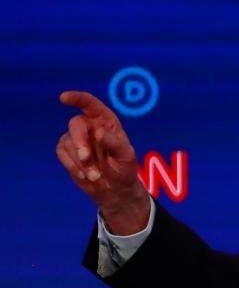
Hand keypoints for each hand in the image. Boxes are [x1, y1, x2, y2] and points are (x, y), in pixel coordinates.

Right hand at [57, 90, 150, 232]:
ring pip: (68, 142)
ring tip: (96, 176)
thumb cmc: (124, 168)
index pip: (89, 103)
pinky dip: (73, 166)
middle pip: (76, 125)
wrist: (116, 189)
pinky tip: (85, 176)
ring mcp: (77, 137)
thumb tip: (97, 132)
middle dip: (79, 141)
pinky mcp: (67, 150)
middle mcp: (90, 126)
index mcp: (106, 121)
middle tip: (86, 157)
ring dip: (81, 161)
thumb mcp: (126, 156)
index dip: (76, 98)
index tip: (63, 98)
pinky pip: (62, 153)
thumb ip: (114, 142)